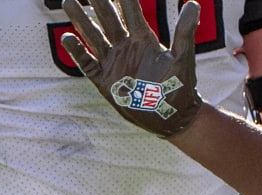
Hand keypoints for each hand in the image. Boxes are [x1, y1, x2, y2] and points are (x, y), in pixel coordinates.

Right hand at [61, 0, 201, 136]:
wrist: (171, 117)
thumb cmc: (179, 87)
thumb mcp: (182, 58)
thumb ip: (184, 33)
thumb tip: (193, 5)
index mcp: (144, 40)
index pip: (131, 11)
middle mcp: (126, 47)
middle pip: (109, 19)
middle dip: (99, 2)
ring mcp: (114, 62)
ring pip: (93, 36)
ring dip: (82, 20)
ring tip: (69, 2)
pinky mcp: (104, 79)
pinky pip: (86, 63)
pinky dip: (77, 52)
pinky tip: (68, 38)